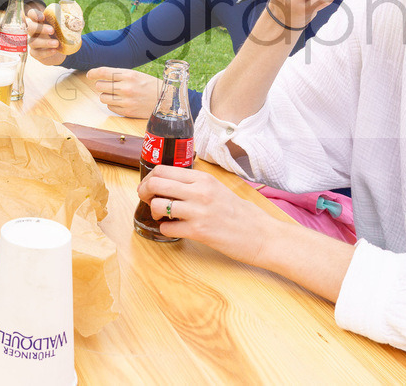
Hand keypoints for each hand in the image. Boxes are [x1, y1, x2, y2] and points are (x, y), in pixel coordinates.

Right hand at [26, 8, 65, 65]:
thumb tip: (77, 19)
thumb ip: (67, 22)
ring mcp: (33, 42)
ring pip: (33, 41)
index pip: (31, 14)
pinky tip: (54, 51)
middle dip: (41, 28)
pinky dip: (46, 52)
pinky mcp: (35, 53)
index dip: (34, 14)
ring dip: (45, 42)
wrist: (60, 51)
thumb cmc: (60, 36)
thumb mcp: (64, 28)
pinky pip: (37, 53)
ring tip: (56, 43)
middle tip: (52, 30)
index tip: (43, 17)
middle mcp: (34, 32)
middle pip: (31, 27)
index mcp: (40, 22)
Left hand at [86, 67, 158, 117]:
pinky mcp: (127, 111)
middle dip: (100, 85)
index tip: (90, 74)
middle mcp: (126, 88)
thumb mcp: (137, 75)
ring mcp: (126, 101)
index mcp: (129, 75)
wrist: (167, 101)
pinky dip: (112, 104)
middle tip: (106, 85)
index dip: (93, 73)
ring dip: (106, 95)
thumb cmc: (151, 86)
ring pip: (102, 97)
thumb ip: (120, 75)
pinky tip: (120, 101)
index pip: (104, 72)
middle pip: (100, 85)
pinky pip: (110, 107)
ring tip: (114, 94)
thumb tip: (101, 76)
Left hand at [137, 165, 276, 265]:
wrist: (262, 235)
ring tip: (162, 218)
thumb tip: (168, 185)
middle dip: (143, 193)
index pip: (162, 169)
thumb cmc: (240, 214)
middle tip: (146, 201)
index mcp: (203, 178)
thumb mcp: (217, 189)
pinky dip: (165, 230)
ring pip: (157, 205)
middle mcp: (199, 191)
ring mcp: (198, 211)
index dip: (148, 179)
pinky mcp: (199, 231)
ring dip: (153, 213)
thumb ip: (194, 186)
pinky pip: (167, 228)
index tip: (147, 187)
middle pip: (155, 183)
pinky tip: (174, 230)